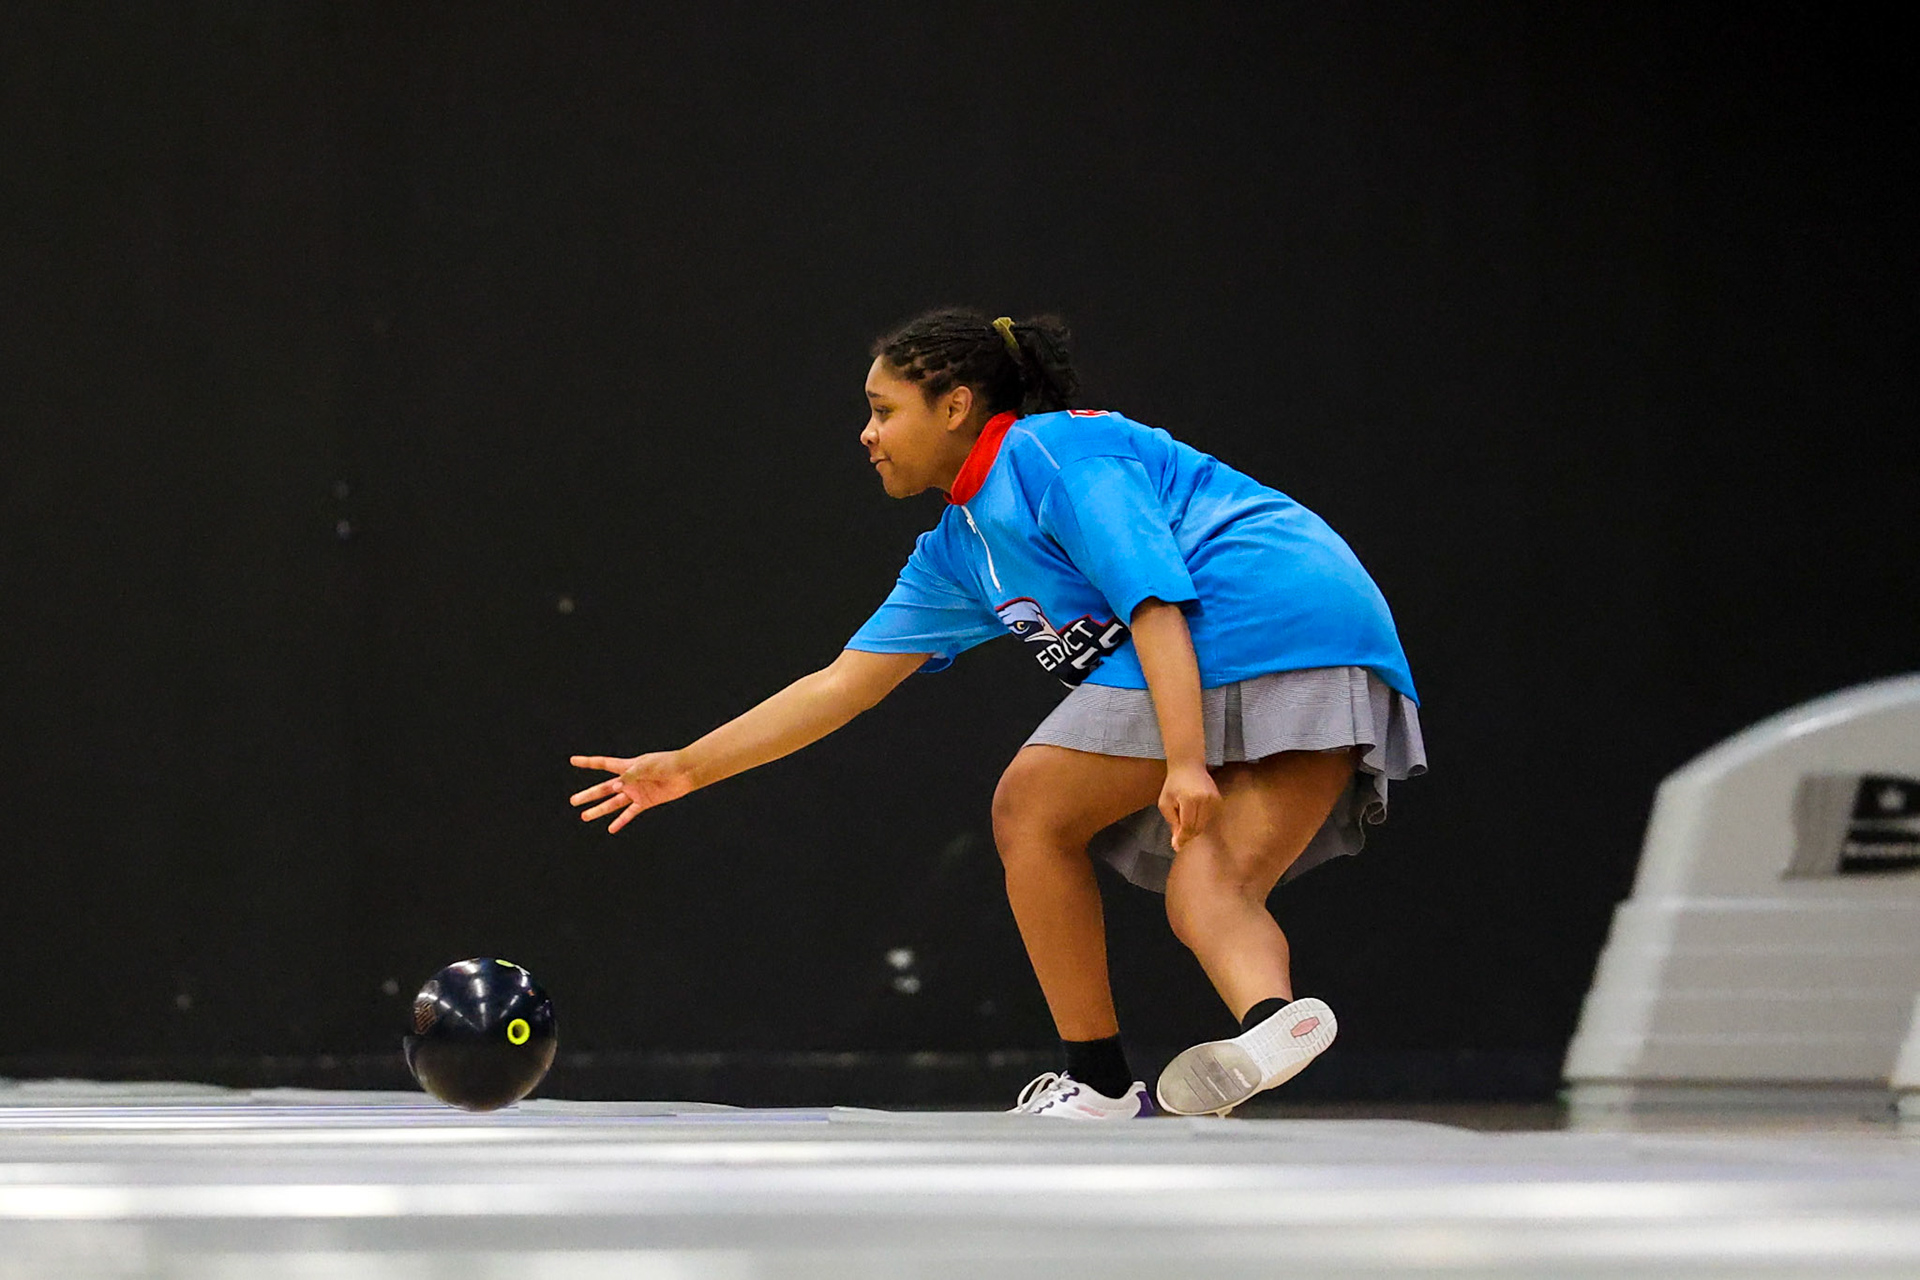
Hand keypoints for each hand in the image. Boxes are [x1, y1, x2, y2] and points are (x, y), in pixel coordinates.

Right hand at [569, 751, 695, 833]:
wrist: (685, 772)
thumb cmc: (666, 764)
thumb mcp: (646, 766)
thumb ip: (630, 776)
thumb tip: (615, 787)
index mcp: (627, 766)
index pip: (602, 764)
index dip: (587, 762)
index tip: (572, 761)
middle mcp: (628, 780)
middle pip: (604, 788)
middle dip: (588, 795)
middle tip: (572, 801)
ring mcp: (636, 792)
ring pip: (613, 803)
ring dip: (599, 810)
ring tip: (584, 817)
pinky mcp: (645, 802)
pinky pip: (630, 813)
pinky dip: (621, 821)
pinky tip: (611, 829)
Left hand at [1159, 762, 1220, 852]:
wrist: (1188, 765)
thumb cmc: (1173, 784)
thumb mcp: (1165, 803)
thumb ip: (1172, 823)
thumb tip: (1178, 843)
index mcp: (1190, 800)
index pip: (1188, 826)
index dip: (1183, 838)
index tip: (1176, 846)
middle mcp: (1205, 800)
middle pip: (1198, 828)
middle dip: (1187, 835)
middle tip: (1178, 838)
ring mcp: (1214, 800)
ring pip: (1204, 825)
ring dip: (1194, 828)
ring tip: (1184, 819)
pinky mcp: (1218, 800)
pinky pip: (1209, 818)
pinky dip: (1200, 821)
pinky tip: (1193, 814)